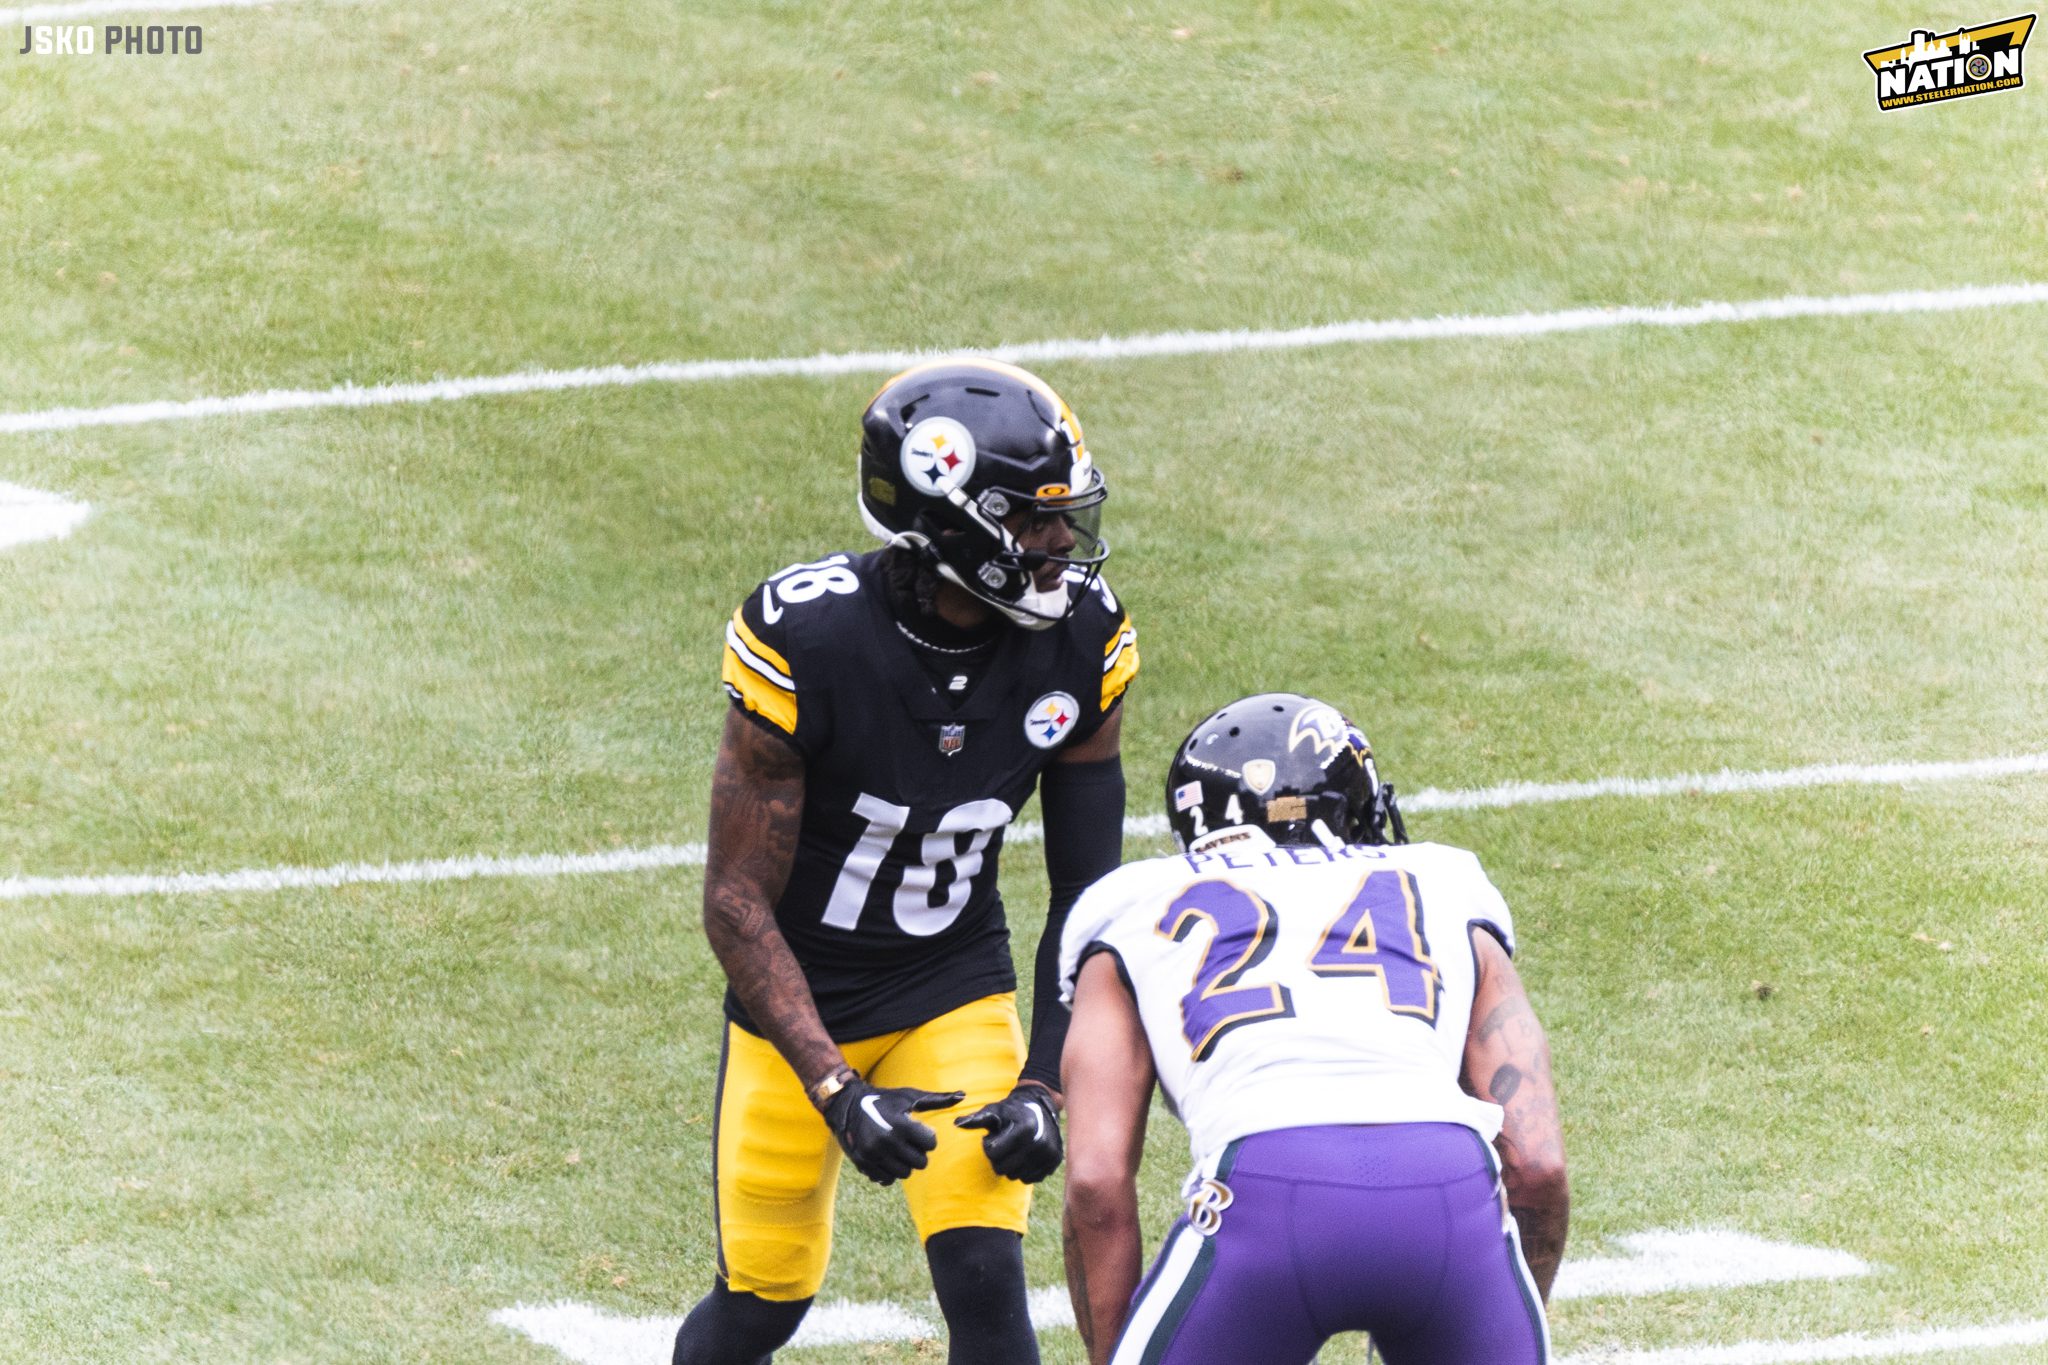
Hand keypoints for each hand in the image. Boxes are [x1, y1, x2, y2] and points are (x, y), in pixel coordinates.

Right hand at [821, 1078, 964, 1184]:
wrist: (847, 1106)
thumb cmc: (884, 1099)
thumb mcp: (909, 1096)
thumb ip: (936, 1100)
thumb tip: (963, 1096)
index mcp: (900, 1124)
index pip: (931, 1145)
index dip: (929, 1138)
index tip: (920, 1131)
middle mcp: (886, 1142)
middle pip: (920, 1163)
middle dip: (918, 1153)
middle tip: (909, 1141)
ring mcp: (873, 1155)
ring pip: (904, 1174)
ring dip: (905, 1163)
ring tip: (898, 1148)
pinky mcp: (863, 1164)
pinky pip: (887, 1179)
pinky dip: (889, 1171)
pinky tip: (887, 1157)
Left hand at [955, 1084, 1062, 1182]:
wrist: (1042, 1106)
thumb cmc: (1013, 1110)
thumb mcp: (995, 1110)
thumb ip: (977, 1119)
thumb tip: (957, 1123)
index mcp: (1025, 1129)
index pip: (993, 1153)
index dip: (989, 1146)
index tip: (994, 1136)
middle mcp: (1040, 1144)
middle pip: (1003, 1169)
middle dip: (998, 1159)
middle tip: (1003, 1145)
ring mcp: (1049, 1155)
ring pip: (1016, 1177)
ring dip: (1011, 1166)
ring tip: (1014, 1149)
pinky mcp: (1054, 1163)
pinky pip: (1030, 1179)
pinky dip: (1024, 1170)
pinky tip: (1025, 1156)